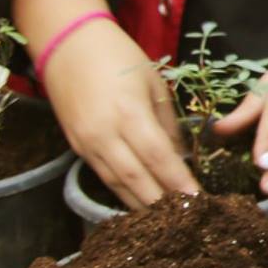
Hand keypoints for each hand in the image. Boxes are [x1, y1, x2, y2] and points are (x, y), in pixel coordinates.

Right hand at [45, 20, 197, 206]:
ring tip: (167, 222)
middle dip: (162, 203)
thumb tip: (181, 159)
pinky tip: (139, 204)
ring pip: (116, 184)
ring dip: (142, 204)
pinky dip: (122, 193)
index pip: (159, 158)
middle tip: (187, 221)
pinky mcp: (75, 146)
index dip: (179, 183)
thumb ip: (167, 124)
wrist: (68, 45)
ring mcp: (86, 143)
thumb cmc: (119, 58)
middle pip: (136, 179)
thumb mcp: (154, 84)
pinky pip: (103, 176)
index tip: (200, 202)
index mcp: (129, 113)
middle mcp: (104, 133)